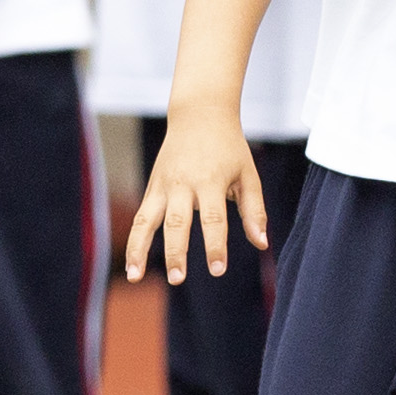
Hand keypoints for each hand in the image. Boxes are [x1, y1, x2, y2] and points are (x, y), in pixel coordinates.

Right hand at [125, 109, 267, 285]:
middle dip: (176, 252)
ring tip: (134, 278)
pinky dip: (134, 242)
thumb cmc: (229, 148)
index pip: (213, 219)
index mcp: (210, 180)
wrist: (199, 115)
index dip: (215, 245)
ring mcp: (163, 186)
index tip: (217, 270)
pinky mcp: (152, 188)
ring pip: (146, 221)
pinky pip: (141, 218)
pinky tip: (134, 266)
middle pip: (177, 222)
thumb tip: (262, 244)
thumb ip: (255, 211)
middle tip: (178, 279)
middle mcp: (183, 184)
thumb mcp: (248, 175)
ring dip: (139, 250)